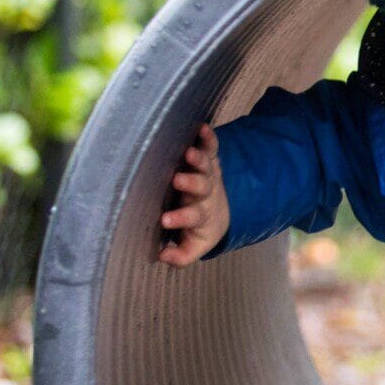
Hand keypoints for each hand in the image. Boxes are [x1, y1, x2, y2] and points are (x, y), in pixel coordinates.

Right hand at [157, 125, 228, 265]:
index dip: (180, 219)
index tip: (164, 220)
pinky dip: (208, 137)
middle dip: (190, 183)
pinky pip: (212, 147)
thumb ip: (180, 256)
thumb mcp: (193, 247)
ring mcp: (208, 175)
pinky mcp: (210, 159)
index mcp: (200, 216)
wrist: (222, 212)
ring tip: (189, 152)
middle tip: (177, 180)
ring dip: (198, 159)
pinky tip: (203, 127)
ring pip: (205, 166)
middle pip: (200, 187)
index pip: (191, 217)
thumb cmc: (198, 229)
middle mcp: (204, 194)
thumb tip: (163, 257)